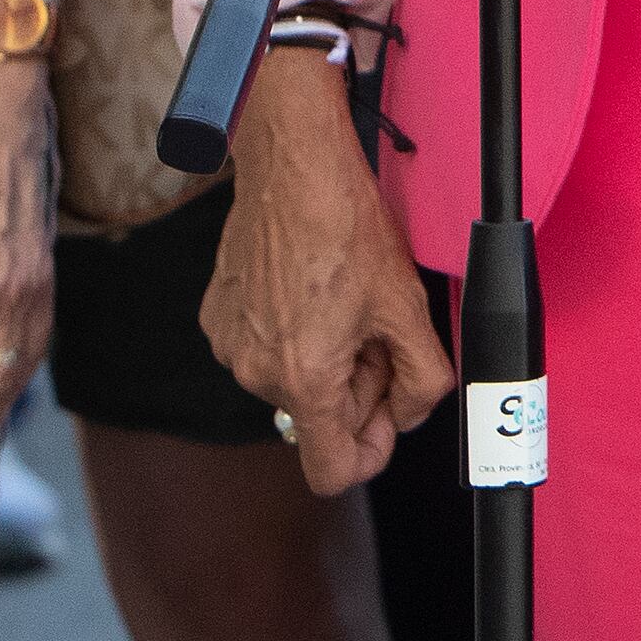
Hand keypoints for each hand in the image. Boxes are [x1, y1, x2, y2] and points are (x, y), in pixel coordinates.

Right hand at [201, 48, 455, 494]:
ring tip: (346, 300)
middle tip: (379, 328)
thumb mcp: (407, 306)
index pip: (332, 471)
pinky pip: (264, 349)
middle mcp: (256, 373)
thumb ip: (423, 378)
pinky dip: (294, 332)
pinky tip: (314, 287)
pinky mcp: (217, 319)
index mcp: (305, 378)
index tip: (389, 413)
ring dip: (328, 356)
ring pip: (293, 381)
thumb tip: (410, 415)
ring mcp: (230, 347)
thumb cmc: (347, 228)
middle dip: (359, 385)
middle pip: (320, 419)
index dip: (372, 452)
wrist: (293, 169)